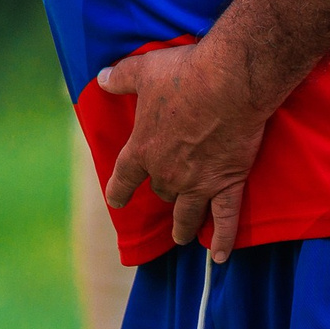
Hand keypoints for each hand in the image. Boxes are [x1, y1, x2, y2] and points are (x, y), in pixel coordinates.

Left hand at [99, 42, 269, 261]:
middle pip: (160, 192)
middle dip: (162, 193)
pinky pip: (225, 220)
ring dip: (182, 226)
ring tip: (181, 236)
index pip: (123, 178)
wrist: (228, 83)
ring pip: (186, 214)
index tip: (116, 201)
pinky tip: (220, 257)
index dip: (118, 191)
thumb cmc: (183, 74)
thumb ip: (120, 78)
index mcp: (142, 149)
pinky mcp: (227, 183)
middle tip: (166, 195)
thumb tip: (101, 78)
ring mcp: (197, 183)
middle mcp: (166, 172)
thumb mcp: (142, 71)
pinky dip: (223, 240)